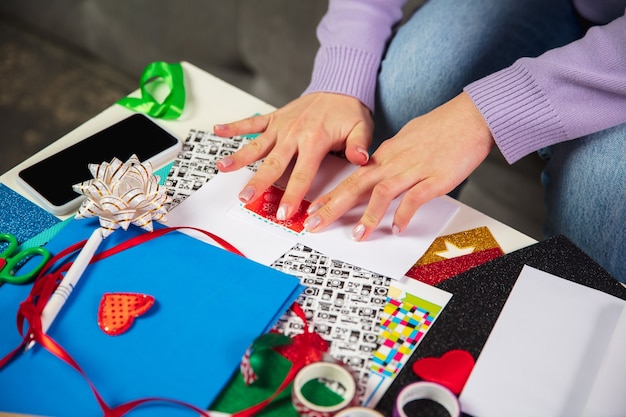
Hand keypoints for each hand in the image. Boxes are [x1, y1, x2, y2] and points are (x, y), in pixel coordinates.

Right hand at [215, 92, 373, 219]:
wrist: (339, 86)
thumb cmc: (349, 112)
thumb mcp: (362, 128)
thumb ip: (359, 145)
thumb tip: (361, 159)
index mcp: (315, 140)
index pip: (302, 173)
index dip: (293, 195)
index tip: (284, 212)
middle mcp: (294, 133)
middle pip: (273, 163)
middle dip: (259, 182)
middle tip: (246, 198)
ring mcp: (281, 125)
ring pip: (257, 145)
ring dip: (239, 157)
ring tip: (222, 167)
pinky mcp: (274, 117)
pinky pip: (252, 122)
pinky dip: (234, 125)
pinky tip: (217, 130)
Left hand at [303, 92, 494, 240]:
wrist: (470, 116)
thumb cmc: (442, 127)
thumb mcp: (407, 139)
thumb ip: (391, 157)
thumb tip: (379, 168)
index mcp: (386, 154)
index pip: (352, 177)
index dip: (330, 194)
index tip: (313, 209)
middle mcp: (394, 162)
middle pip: (356, 185)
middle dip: (332, 206)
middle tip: (314, 224)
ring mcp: (414, 169)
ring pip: (382, 192)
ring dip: (368, 215)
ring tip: (357, 235)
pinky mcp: (436, 177)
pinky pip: (415, 198)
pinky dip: (404, 214)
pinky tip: (397, 227)